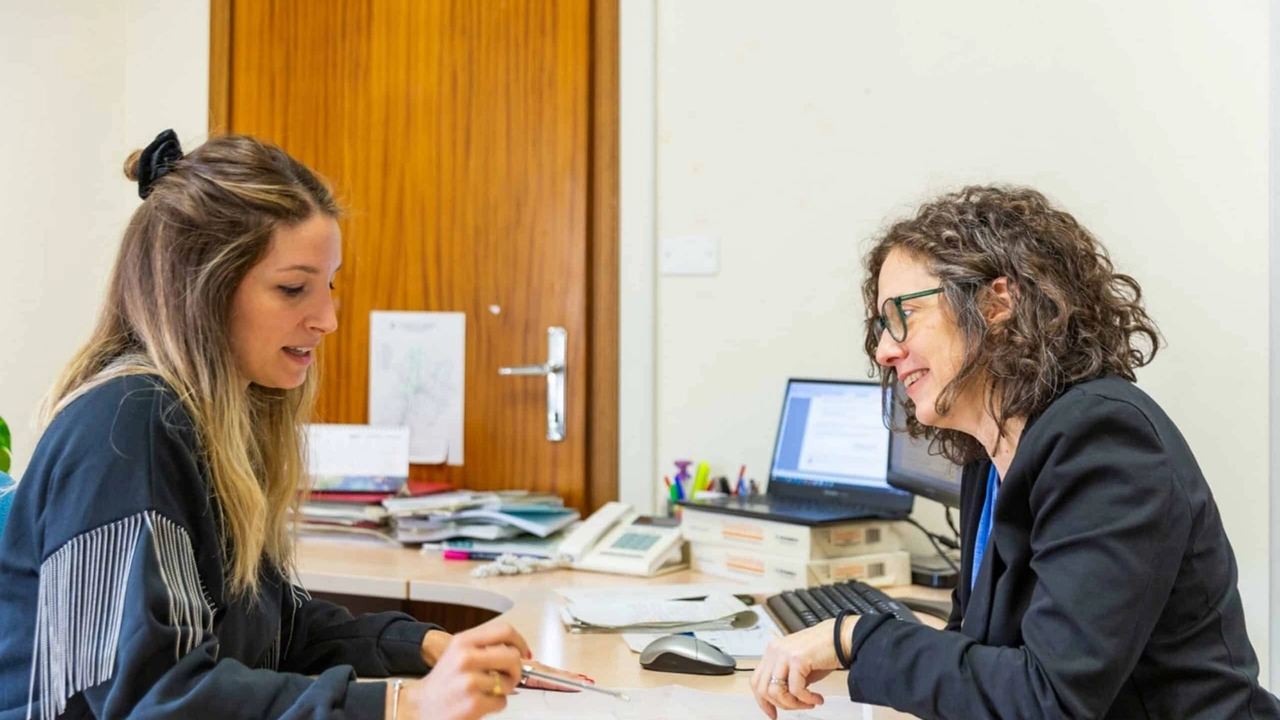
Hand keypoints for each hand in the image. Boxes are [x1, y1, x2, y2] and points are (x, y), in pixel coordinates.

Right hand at [419, 627, 593, 691]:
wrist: (421, 706)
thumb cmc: (443, 681)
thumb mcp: (458, 653)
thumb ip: (485, 646)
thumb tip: (519, 650)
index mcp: (463, 641)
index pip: (504, 631)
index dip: (520, 642)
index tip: (523, 652)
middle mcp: (465, 658)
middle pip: (512, 656)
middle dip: (516, 669)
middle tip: (511, 676)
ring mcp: (470, 681)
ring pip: (510, 682)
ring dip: (504, 689)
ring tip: (487, 691)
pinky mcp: (474, 703)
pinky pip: (502, 701)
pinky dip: (496, 704)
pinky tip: (481, 702)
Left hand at [750, 617, 855, 719]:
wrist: (842, 637)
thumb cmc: (825, 650)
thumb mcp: (799, 667)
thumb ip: (787, 680)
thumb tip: (783, 700)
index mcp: (773, 651)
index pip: (756, 681)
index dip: (763, 701)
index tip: (772, 713)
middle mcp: (775, 651)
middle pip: (763, 689)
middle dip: (781, 705)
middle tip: (798, 707)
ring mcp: (784, 654)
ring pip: (776, 692)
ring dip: (793, 704)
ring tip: (809, 703)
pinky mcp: (797, 659)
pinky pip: (796, 690)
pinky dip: (806, 699)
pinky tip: (817, 698)